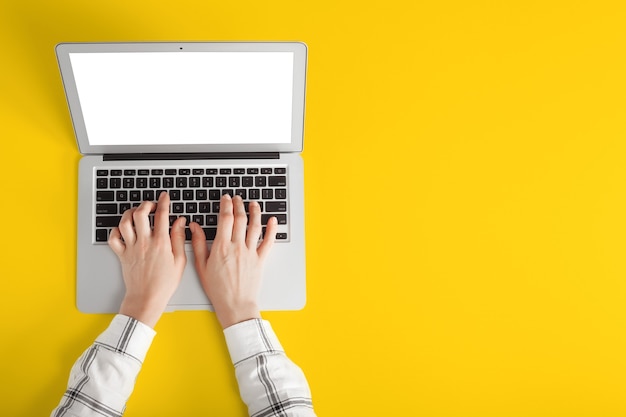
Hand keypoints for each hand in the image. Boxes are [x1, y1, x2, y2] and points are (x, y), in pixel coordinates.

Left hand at [108, 192, 186, 327]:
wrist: (146, 298)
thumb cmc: (164, 283)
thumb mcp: (180, 261)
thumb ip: (179, 238)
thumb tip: (180, 222)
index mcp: (161, 243)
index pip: (162, 215)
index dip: (163, 202)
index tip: (165, 197)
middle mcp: (144, 243)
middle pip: (140, 213)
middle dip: (146, 204)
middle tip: (151, 204)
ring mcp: (131, 248)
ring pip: (125, 222)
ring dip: (130, 213)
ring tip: (136, 213)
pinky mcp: (122, 255)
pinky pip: (113, 238)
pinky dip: (116, 230)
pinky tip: (124, 230)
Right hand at [190, 194, 276, 328]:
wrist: (235, 305)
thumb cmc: (218, 289)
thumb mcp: (201, 267)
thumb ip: (198, 244)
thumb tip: (194, 226)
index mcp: (221, 247)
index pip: (225, 219)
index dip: (225, 205)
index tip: (225, 199)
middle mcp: (237, 247)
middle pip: (240, 219)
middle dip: (238, 204)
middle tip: (237, 198)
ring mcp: (250, 252)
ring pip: (254, 226)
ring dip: (255, 212)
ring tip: (253, 203)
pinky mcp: (261, 260)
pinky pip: (268, 241)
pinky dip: (272, 229)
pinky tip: (273, 220)